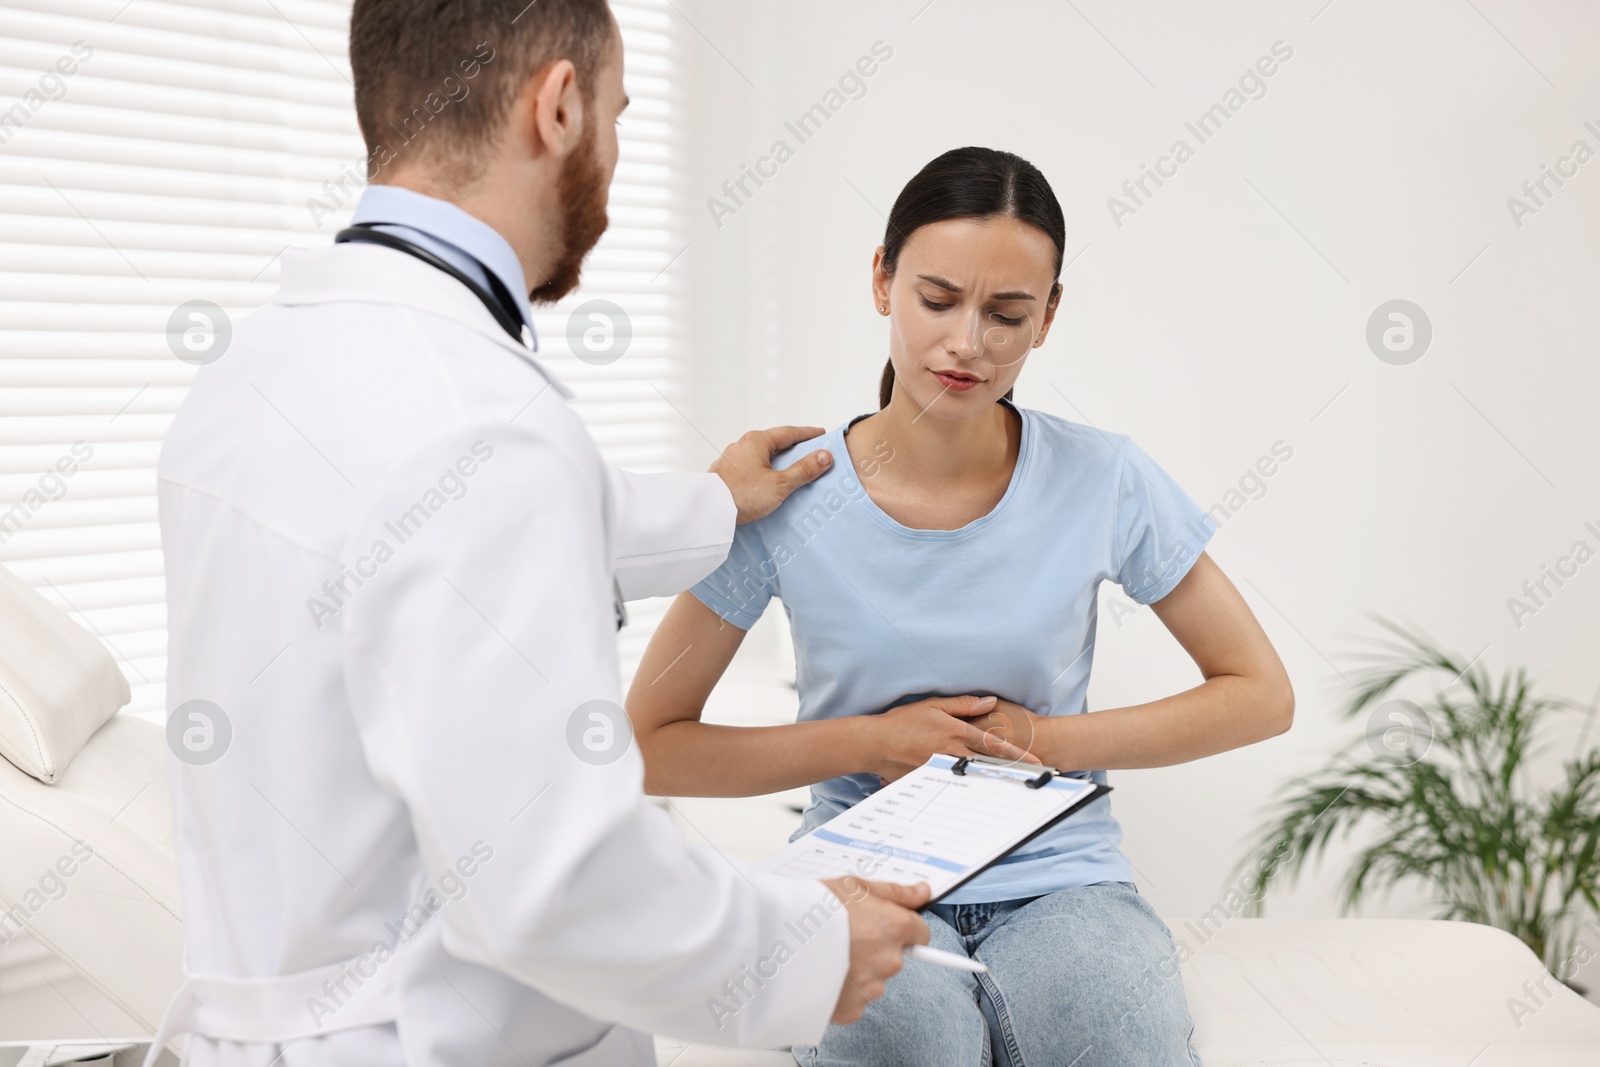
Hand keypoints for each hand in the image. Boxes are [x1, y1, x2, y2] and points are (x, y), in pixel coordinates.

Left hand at [710, 426, 831, 523]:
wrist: (708, 511)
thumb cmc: (742, 495)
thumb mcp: (780, 484)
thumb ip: (803, 470)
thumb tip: (824, 456)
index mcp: (757, 441)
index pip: (789, 432)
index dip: (807, 434)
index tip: (821, 434)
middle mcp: (742, 445)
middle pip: (773, 441)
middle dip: (792, 446)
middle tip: (808, 450)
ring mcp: (732, 458)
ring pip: (760, 454)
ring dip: (776, 458)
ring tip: (789, 466)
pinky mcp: (725, 473)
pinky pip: (750, 465)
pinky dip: (763, 468)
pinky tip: (766, 479)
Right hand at [821, 876, 929, 1023]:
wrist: (778, 939)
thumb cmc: (813, 908)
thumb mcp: (855, 886)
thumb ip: (896, 893)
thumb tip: (922, 892)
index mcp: (894, 928)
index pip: (920, 933)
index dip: (903, 927)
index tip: (886, 925)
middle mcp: (889, 960)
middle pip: (894, 957)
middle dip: (876, 948)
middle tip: (847, 935)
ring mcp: (871, 988)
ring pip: (874, 979)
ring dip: (859, 969)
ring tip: (829, 952)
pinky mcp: (851, 1009)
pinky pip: (855, 1000)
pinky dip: (843, 990)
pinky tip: (824, 973)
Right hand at [867, 695, 1041, 783]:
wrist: (875, 744)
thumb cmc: (902, 722)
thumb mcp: (933, 705)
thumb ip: (964, 704)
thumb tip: (990, 701)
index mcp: (956, 732)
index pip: (993, 744)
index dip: (1017, 754)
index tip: (1036, 762)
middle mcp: (952, 753)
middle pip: (989, 765)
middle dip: (1013, 773)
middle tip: (1035, 780)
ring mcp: (943, 770)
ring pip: (976, 779)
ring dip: (996, 783)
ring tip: (1017, 789)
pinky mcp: (932, 782)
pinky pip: (955, 788)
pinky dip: (970, 792)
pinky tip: (982, 798)